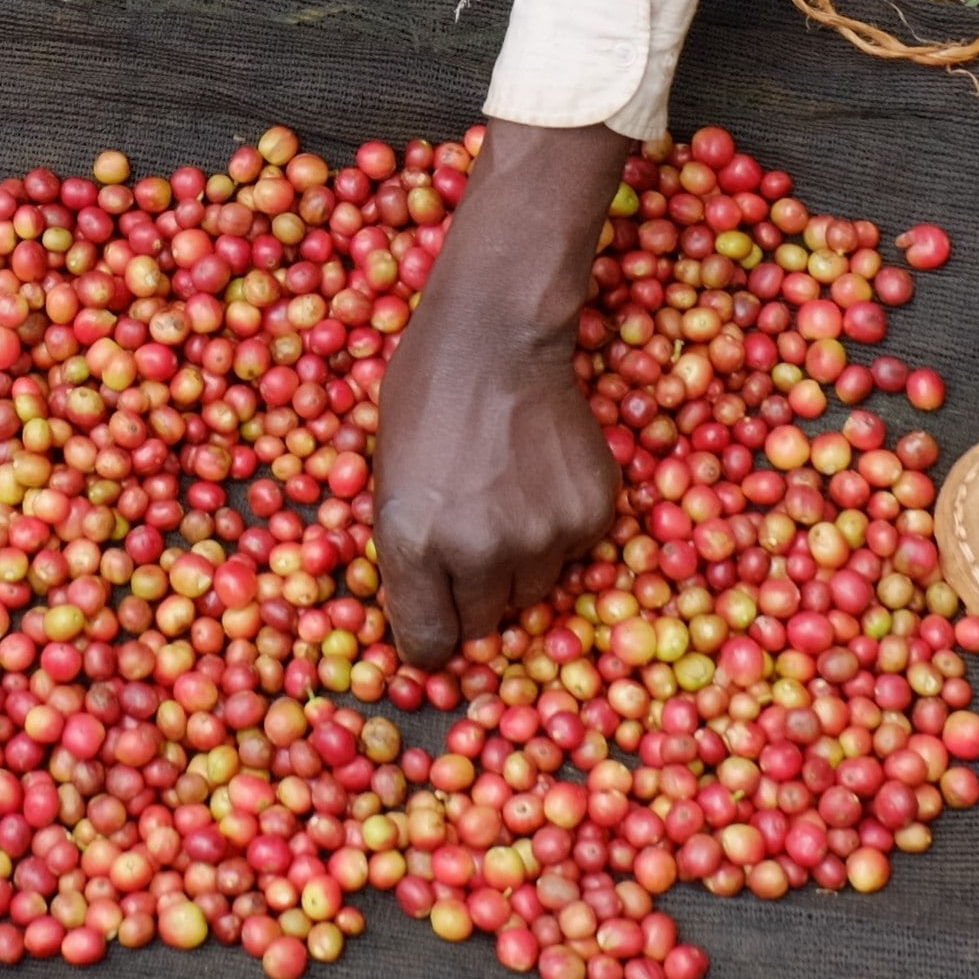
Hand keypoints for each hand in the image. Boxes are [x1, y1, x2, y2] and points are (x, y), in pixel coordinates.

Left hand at [372, 122, 624, 663]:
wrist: (496, 335)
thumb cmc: (425, 396)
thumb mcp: (388, 476)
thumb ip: (408, 550)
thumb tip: (428, 614)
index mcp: (413, 543)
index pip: (426, 643)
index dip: (430, 636)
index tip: (436, 625)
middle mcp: (479, 552)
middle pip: (483, 624)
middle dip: (474, 595)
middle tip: (472, 541)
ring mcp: (542, 537)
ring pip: (534, 589)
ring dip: (520, 562)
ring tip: (507, 497)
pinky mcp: (591, 516)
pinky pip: (574, 552)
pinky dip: (559, 528)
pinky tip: (540, 478)